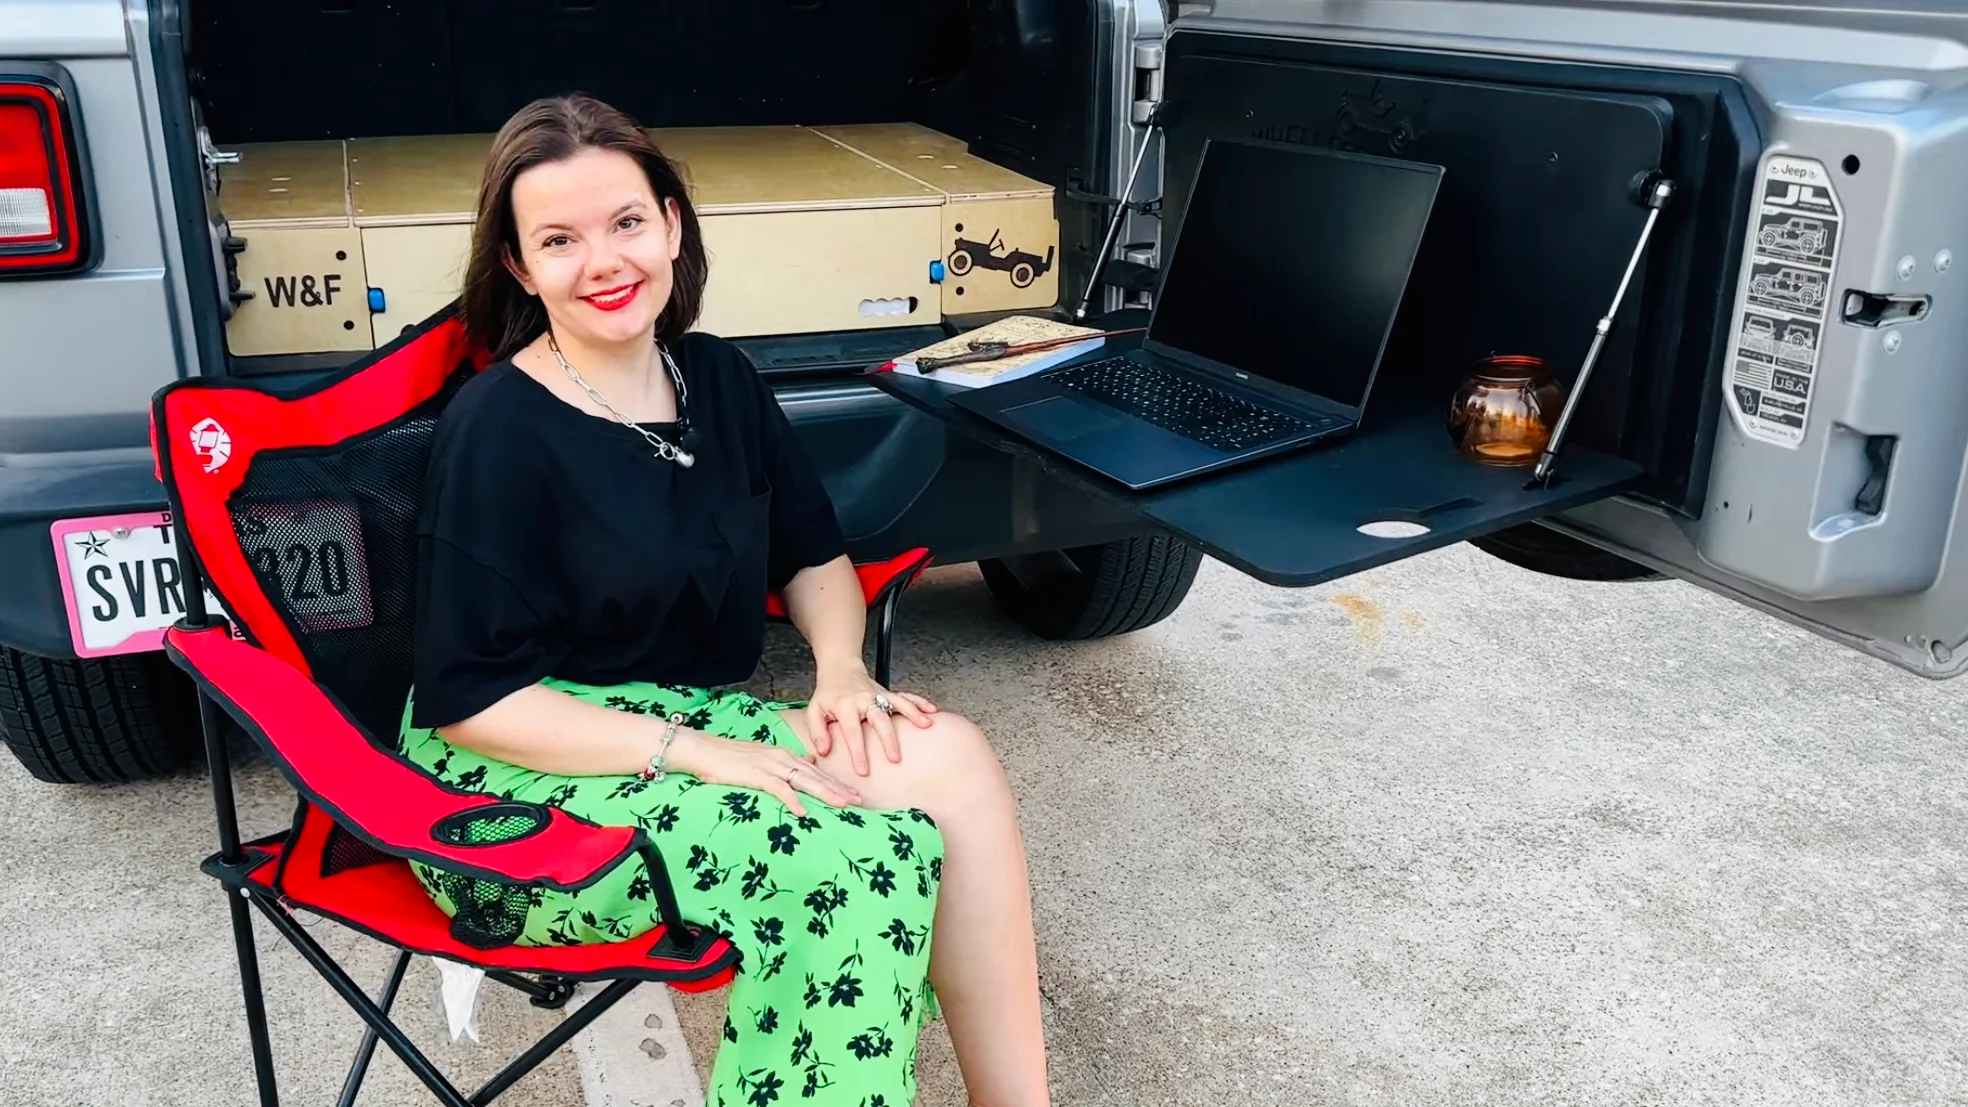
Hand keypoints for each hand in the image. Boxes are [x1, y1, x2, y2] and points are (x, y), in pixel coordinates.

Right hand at [666, 728, 860, 817]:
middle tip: (859, 801)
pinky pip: (779, 789)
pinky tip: (804, 813)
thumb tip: (805, 763)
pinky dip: (792, 800)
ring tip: (843, 804)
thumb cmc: (728, 758)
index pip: (816, 771)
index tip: (853, 794)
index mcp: (784, 755)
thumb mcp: (761, 759)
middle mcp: (782, 758)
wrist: (703, 749)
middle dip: (839, 789)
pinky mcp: (756, 774)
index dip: (835, 783)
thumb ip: (783, 764)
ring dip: (826, 793)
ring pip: (805, 781)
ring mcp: (770, 765)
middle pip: (816, 776)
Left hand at [804, 661, 937, 776]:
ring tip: (925, 726)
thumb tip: (824, 751)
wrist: (840, 669)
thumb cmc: (827, 694)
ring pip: (897, 704)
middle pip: (879, 719)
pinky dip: (919, 702)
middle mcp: (863, 699)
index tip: (863, 770)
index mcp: (844, 706)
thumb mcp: (814, 711)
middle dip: (888, 739)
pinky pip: (906, 696)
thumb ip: (817, 731)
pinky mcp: (888, 693)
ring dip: (912, 714)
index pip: (852, 731)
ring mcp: (878, 695)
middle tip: (895, 759)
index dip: (858, 751)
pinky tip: (931, 712)